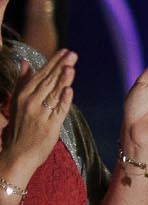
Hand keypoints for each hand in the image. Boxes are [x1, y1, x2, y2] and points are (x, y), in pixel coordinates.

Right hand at [1, 51, 75, 178]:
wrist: (17, 155)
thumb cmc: (19, 128)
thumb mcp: (18, 102)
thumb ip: (23, 82)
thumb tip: (25, 62)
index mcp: (23, 95)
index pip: (40, 75)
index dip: (53, 62)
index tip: (64, 50)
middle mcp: (30, 103)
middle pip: (48, 82)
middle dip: (61, 66)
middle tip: (73, 54)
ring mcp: (40, 114)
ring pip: (53, 94)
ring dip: (63, 80)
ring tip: (71, 66)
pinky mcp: (50, 126)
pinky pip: (59, 111)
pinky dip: (63, 100)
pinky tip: (69, 91)